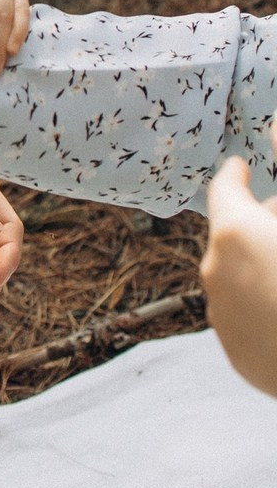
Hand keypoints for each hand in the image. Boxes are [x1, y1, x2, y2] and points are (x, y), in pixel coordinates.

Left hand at [202, 122, 276, 395]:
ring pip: (240, 276)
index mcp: (235, 234)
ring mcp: (225, 321)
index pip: (225, 189)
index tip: (240, 166)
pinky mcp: (241, 359)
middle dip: (260, 222)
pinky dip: (268, 306)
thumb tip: (272, 127)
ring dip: (263, 265)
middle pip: (235, 233)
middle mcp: (216, 274)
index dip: (236, 175)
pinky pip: (250, 317)